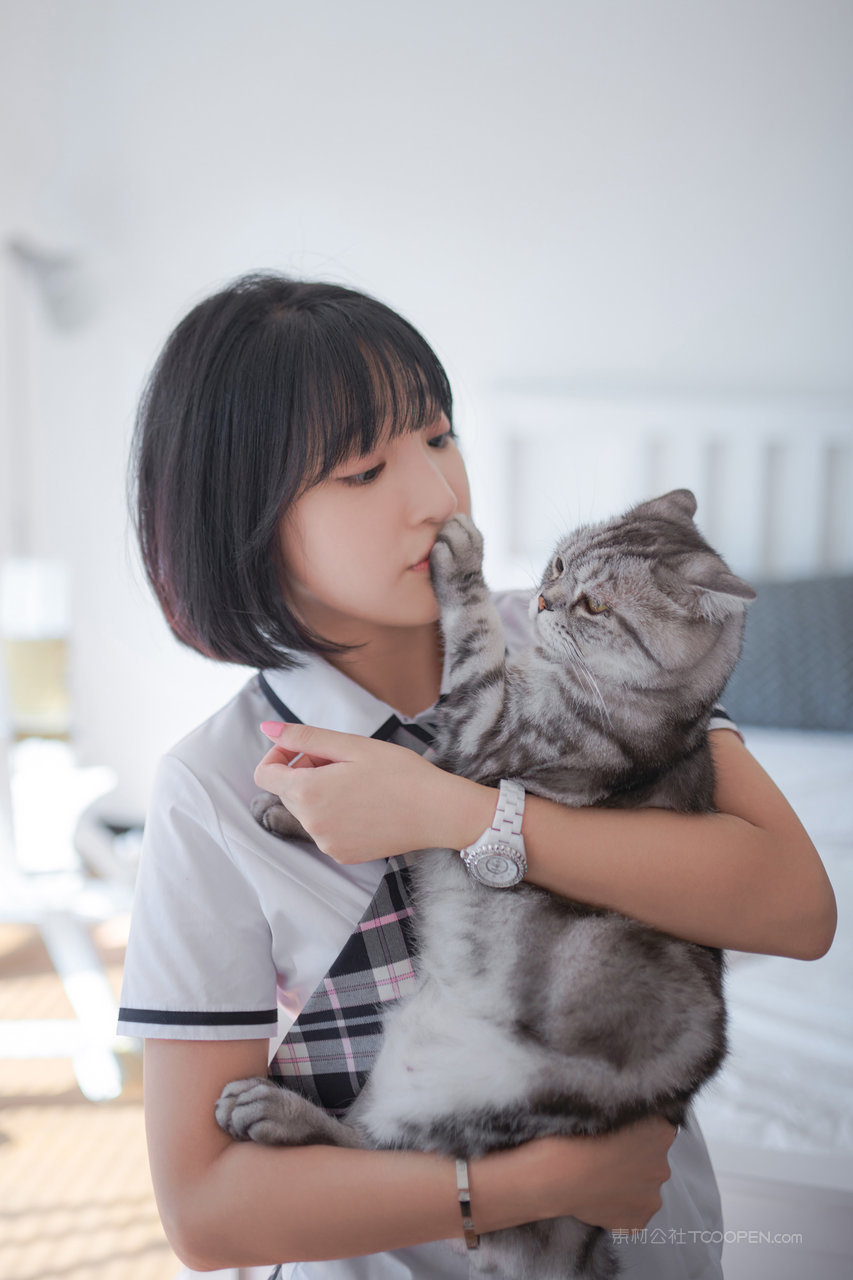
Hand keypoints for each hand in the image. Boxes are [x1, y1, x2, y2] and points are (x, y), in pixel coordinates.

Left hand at [254, 722, 493, 863]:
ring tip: (358, 781)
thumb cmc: (400, 773)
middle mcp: (311, 824)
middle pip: (288, 791)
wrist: (438, 812)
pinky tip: (366, 803)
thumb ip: (305, 737)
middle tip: (344, 760)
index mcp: (308, 793)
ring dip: (320, 792)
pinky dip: (335, 813)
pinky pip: (325, 829)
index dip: (280, 754)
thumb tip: (267, 730)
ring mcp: (326, 844)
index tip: (307, 747)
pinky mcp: (342, 854)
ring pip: (307, 811)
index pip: (265, 774)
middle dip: (305, 771)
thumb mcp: (352, 745)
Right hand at [504, 1117, 676, 1230]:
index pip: (657, 1132)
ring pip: (644, 1189)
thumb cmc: (574, 1135)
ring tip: (599, 1180)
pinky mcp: (640, 1220)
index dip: (637, 1134)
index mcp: (661, 1131)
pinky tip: (600, 1198)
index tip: (618, 1137)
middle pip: (652, 1162)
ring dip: (629, 1185)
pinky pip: (634, 1213)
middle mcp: (663, 1165)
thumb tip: (630, 1119)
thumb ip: (630, 1112)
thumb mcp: (605, 1105)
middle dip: (635, 1161)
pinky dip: (622, 1208)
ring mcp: (652, 1196)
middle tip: (605, 1159)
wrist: (558, 1172)